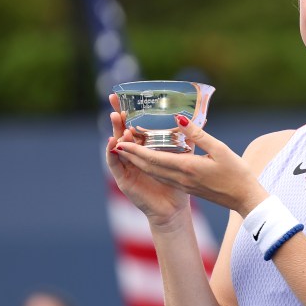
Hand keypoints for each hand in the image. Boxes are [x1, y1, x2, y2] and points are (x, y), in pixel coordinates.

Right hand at [105, 95, 190, 229]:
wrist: (173, 210)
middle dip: (117, 115)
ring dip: (116, 131)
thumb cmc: (179, 184)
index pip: (135, 125)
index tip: (124, 95)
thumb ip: (186, 139)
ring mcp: (127, 166)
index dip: (129, 111)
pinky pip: (115, 164)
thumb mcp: (184, 157)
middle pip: (122, 131)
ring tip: (116, 118)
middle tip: (113, 99)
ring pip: (118, 145)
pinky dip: (112, 153)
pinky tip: (113, 143)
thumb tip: (192, 120)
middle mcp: (134, 155)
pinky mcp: (123, 179)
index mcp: (147, 148)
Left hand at [108, 104, 267, 219]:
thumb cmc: (236, 173)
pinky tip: (149, 161)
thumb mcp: (220, 149)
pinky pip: (163, 176)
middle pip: (149, 166)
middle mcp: (180, 178)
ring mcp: (183, 184)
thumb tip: (179, 119)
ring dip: (139, 162)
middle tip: (117, 143)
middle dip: (131, 155)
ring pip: (154, 172)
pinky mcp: (187, 187)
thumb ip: (197, 134)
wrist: (244, 198)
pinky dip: (151, 167)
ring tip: (128, 150)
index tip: (120, 142)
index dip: (135, 151)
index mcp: (187, 168)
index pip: (154, 159)